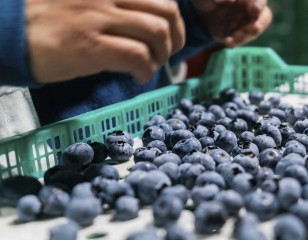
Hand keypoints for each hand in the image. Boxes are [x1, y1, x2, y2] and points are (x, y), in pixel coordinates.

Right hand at [26, 0, 185, 83]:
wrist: (9, 32)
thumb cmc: (49, 18)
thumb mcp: (89, 2)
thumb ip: (118, 7)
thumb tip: (151, 26)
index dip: (174, 19)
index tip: (172, 34)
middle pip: (167, 12)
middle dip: (177, 37)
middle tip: (169, 53)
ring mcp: (99, 19)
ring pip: (157, 33)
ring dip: (163, 55)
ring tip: (151, 66)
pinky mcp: (90, 46)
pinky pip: (137, 56)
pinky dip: (146, 70)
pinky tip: (138, 76)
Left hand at [191, 0, 272, 47]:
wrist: (198, 15)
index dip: (260, 4)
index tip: (254, 10)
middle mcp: (250, 8)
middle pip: (265, 16)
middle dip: (260, 23)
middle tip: (253, 28)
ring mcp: (247, 22)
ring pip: (256, 30)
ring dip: (247, 35)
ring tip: (234, 36)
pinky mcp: (240, 34)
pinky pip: (243, 40)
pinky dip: (237, 42)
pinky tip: (228, 41)